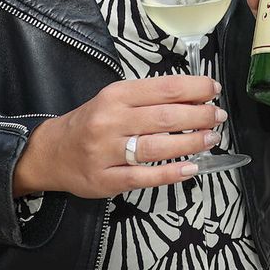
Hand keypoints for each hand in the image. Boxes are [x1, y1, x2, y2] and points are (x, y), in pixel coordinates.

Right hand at [11, 75, 223, 197]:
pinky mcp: (107, 180)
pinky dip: (171, 173)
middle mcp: (111, 122)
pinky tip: (192, 168)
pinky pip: (144, 177)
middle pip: (165, 117)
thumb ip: (149, 98)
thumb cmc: (91, 123)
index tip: (214, 89)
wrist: (52, 152)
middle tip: (218, 116)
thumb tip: (194, 97)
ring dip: (191, 143)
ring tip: (212, 138)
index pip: (163, 89)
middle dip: (199, 116)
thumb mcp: (115, 100)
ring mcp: (108, 152)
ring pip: (158, 147)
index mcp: (116, 96)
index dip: (194, 88)